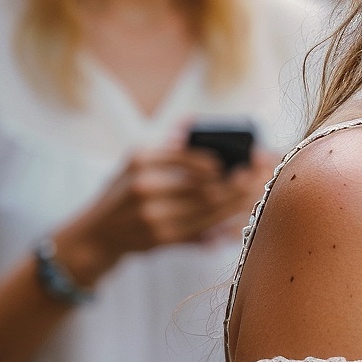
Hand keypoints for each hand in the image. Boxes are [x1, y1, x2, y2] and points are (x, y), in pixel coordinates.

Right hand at [53, 147, 268, 286]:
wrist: (96, 236)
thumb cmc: (122, 192)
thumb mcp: (133, 161)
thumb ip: (167, 146)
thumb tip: (194, 122)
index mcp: (140, 160)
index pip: (191, 156)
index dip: (225, 158)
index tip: (249, 156)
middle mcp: (145, 187)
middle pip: (207, 184)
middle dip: (243, 179)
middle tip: (266, 172)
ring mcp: (153, 216)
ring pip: (210, 208)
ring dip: (241, 199)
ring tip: (262, 189)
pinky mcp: (162, 239)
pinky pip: (204, 229)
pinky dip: (227, 222)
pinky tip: (245, 215)